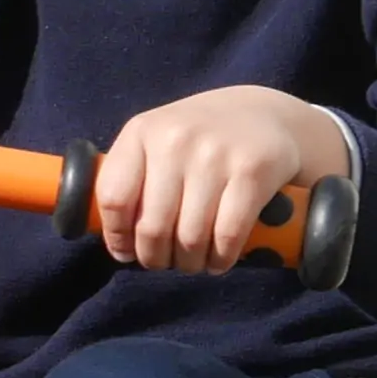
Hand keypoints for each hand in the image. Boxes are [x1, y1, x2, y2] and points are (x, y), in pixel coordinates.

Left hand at [93, 88, 355, 270]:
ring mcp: (215, 155)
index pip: (113, 198)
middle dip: (156, 258)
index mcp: (141, 132)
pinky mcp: (253, 171)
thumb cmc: (199, 139)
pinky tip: (220, 259)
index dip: (117, 236)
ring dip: (190, 263)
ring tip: (193, 261)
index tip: (127, 252)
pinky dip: (221, 259)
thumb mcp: (157, 141)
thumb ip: (133, 179)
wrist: (263, 114)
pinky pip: (227, 236)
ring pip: (189, 238)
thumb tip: (117, 242)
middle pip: (151, 227)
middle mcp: (175, 139)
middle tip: (166, 262)